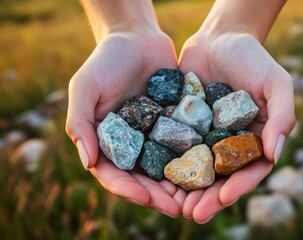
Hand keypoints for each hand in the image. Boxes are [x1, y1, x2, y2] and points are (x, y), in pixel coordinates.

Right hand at [65, 30, 185, 216]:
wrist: (137, 38)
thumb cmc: (106, 61)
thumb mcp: (85, 88)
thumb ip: (81, 124)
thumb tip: (87, 163)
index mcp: (107, 142)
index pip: (114, 174)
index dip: (128, 189)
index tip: (145, 198)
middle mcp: (132, 144)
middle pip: (143, 178)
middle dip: (158, 195)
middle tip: (178, 208)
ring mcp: (155, 136)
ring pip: (166, 168)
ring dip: (178, 185)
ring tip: (195, 197)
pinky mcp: (175, 125)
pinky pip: (184, 146)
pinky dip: (193, 160)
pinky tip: (207, 169)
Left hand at [178, 32, 295, 222]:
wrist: (220, 38)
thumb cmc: (254, 59)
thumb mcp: (276, 84)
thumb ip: (282, 117)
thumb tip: (275, 154)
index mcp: (253, 140)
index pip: (248, 171)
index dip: (238, 186)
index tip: (224, 198)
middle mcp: (227, 144)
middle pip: (219, 177)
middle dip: (207, 197)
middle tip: (192, 214)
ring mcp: (204, 137)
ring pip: (195, 169)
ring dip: (185, 190)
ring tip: (172, 206)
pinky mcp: (183, 127)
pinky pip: (174, 148)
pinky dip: (167, 164)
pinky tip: (155, 177)